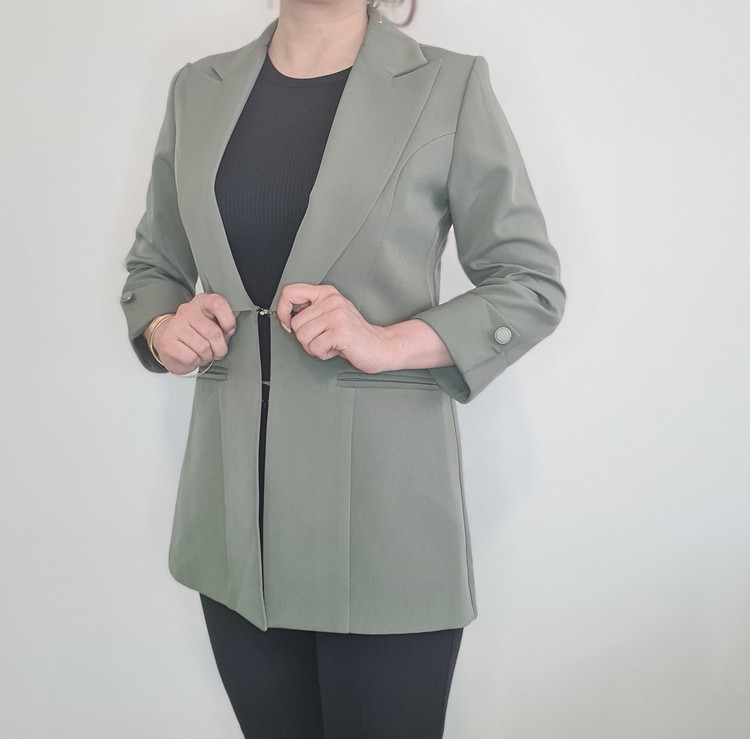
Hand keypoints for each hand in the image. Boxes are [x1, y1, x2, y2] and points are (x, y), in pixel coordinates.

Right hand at [151, 293, 238, 374]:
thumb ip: (226, 319)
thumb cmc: (195, 332)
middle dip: (220, 348)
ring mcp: (175, 325)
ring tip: (203, 353)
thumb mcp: (213, 322)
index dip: (228, 321)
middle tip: (217, 350)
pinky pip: (192, 357)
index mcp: (202, 302)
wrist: (168, 339)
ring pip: (204, 348)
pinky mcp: (167, 341)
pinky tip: (193, 356)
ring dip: (208, 356)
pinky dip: (196, 361)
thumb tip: (237, 314)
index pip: (218, 304)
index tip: (229, 330)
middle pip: (213, 332)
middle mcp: (187, 310)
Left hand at [277, 284, 392, 373]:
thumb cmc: (353, 333)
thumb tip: (286, 315)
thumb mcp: (330, 313)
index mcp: (326, 293)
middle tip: (322, 338)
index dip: (282, 311)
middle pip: (296, 323)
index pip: (290, 292)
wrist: (379, 346)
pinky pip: (315, 347)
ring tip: (329, 343)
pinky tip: (335, 349)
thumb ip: (311, 310)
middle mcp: (331, 301)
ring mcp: (337, 315)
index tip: (287, 323)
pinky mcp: (340, 332)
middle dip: (305, 338)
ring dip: (314, 347)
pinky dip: (322, 354)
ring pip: (303, 337)